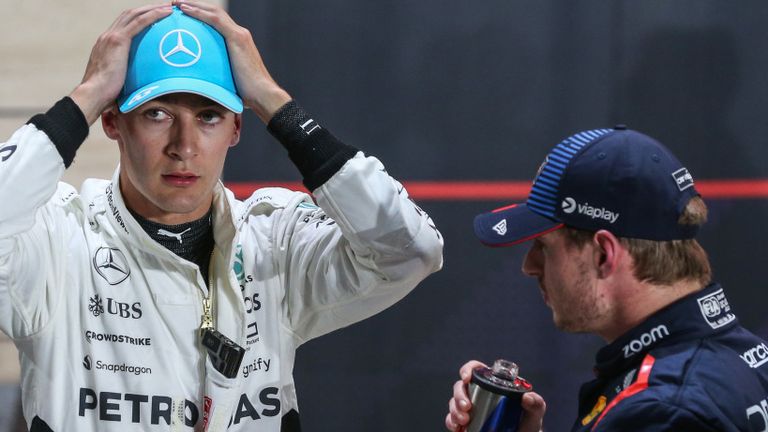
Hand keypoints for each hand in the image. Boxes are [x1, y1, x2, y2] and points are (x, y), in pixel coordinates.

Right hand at [70, 4, 172, 124]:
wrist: (93, 94)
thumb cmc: (105, 95)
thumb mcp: (117, 81)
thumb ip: (126, 77)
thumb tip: (140, 88)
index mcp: (106, 44)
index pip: (124, 25)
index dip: (139, 18)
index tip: (154, 18)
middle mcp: (107, 36)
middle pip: (130, 14)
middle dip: (148, 9)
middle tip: (165, 8)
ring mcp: (112, 36)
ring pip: (135, 14)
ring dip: (153, 8)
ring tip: (169, 7)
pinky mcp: (118, 40)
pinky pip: (139, 22)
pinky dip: (154, 15)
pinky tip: (167, 13)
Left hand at [175, 0, 291, 122]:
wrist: (262, 94)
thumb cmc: (247, 95)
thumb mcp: (229, 81)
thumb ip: (217, 76)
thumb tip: (202, 86)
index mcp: (238, 42)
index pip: (218, 22)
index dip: (201, 16)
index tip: (184, 15)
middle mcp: (240, 34)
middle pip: (215, 13)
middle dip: (196, 6)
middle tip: (177, 5)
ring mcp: (240, 34)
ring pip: (214, 12)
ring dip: (194, 6)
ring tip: (177, 3)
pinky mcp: (237, 38)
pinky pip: (215, 20)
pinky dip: (199, 13)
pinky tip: (185, 10)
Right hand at [445, 361, 545, 431]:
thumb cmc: (527, 422)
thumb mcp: (534, 412)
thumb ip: (536, 404)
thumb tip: (527, 398)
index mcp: (492, 384)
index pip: (476, 370)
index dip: (468, 369)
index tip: (466, 378)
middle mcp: (478, 393)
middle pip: (460, 386)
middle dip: (459, 395)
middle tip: (467, 408)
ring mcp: (470, 408)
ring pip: (453, 402)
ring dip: (454, 410)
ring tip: (464, 421)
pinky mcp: (465, 422)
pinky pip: (451, 419)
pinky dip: (451, 422)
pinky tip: (457, 429)